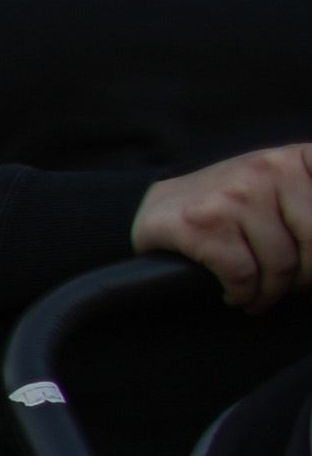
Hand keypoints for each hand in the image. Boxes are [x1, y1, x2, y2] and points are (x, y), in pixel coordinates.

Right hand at [134, 145, 311, 309]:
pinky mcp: (201, 225)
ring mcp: (236, 196)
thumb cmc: (227, 205)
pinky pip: (242, 275)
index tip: (307, 259)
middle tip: (290, 286)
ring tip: (260, 295)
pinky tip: (236, 294)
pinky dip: (242, 295)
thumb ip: (309, 205)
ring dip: (270, 293)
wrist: (158, 208)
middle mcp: (270, 169)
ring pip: (279, 264)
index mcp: (295, 160)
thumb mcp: (280, 188)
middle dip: (304, 276)